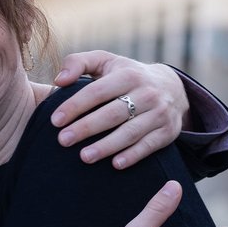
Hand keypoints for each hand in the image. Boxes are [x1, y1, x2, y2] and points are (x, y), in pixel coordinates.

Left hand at [51, 51, 188, 168]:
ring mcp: (159, 113)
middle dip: (87, 128)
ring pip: (131, 132)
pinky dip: (133, 155)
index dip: (75, 105)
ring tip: (84, 157)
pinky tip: (115, 164)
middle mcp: (147, 93)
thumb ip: (78, 63)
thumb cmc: (125, 75)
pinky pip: (149, 145)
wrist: (172, 87)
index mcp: (128, 75)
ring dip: (107, 146)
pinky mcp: (168, 132)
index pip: (98, 91)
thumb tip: (58, 80)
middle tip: (63, 140)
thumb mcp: (105, 61)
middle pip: (113, 114)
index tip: (55, 120)